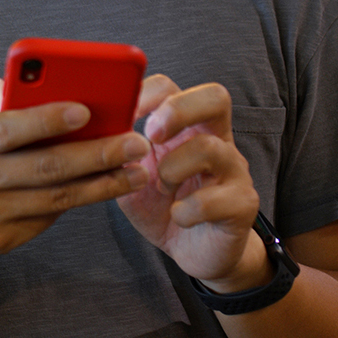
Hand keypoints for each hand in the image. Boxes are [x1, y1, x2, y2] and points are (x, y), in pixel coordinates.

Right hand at [0, 76, 151, 256]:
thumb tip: (17, 84)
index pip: (7, 129)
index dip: (46, 120)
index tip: (85, 110)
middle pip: (43, 167)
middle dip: (96, 154)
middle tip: (134, 142)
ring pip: (55, 198)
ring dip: (102, 184)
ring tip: (137, 169)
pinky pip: (47, 218)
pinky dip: (80, 201)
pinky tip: (107, 185)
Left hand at [117, 75, 265, 290]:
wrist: (194, 250)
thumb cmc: (162, 203)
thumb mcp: (132, 174)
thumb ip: (119, 152)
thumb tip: (95, 131)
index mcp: (186, 124)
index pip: (171, 87)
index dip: (145, 93)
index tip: (124, 115)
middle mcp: (216, 138)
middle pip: (215, 97)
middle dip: (177, 110)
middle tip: (152, 135)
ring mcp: (233, 169)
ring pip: (211, 147)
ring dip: (174, 168)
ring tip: (163, 187)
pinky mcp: (243, 204)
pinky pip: (217, 199)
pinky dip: (188, 210)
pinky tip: (178, 216)